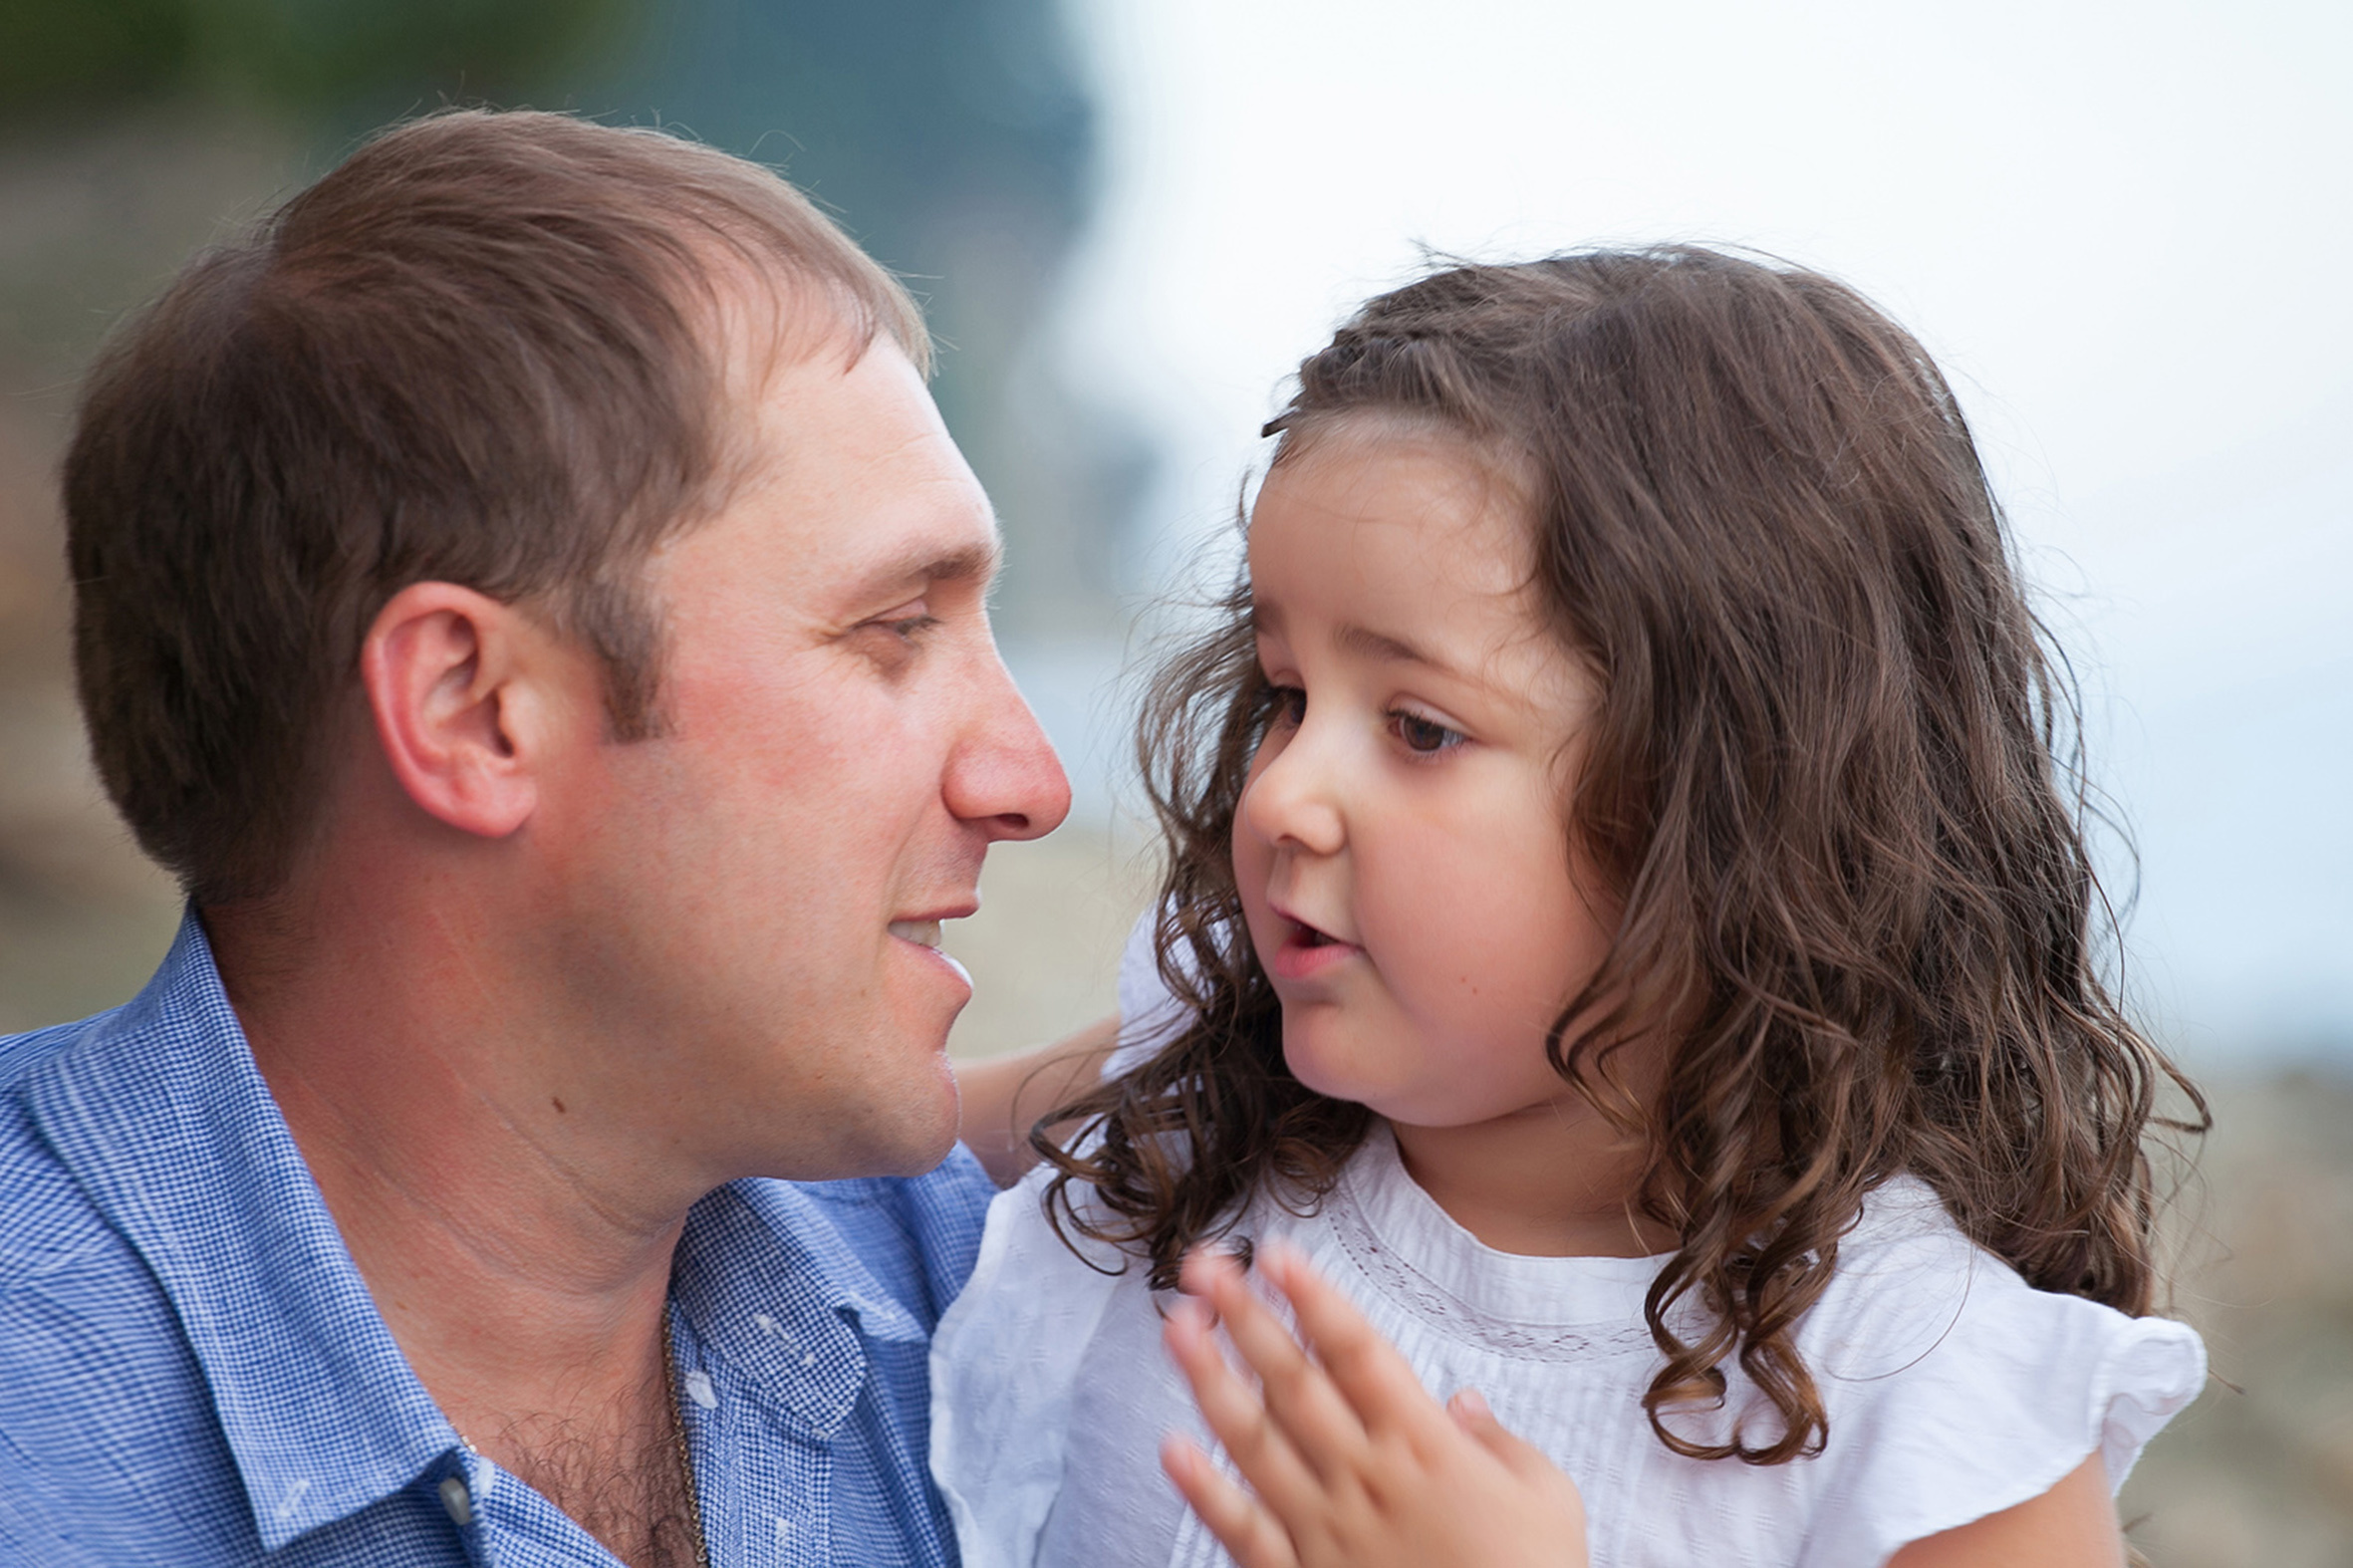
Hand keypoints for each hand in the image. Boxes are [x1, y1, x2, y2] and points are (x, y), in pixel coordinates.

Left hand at [1161, 1242, 1588, 1567]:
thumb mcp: (1547, 1497)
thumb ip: (1500, 1441)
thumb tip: (1462, 1402)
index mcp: (1427, 1446)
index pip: (1357, 1352)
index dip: (1313, 1297)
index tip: (1275, 1253)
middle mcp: (1366, 1478)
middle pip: (1293, 1381)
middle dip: (1243, 1316)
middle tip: (1201, 1265)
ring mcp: (1328, 1531)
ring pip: (1255, 1442)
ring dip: (1210, 1379)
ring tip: (1176, 1326)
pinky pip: (1244, 1531)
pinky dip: (1205, 1492)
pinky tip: (1171, 1447)